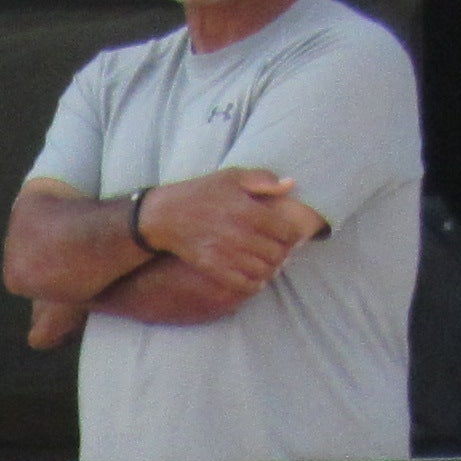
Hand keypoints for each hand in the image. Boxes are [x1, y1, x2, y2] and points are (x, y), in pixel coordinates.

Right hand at [138, 168, 314, 298]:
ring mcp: (227, 254)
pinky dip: (255, 284)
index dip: (294, 236)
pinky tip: (256, 278)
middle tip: (282, 251)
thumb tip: (290, 184)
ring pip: (264, 271)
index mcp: (250, 211)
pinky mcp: (214, 268)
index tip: (292, 236)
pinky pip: (243, 284)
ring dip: (271, 269)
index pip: (287, 231)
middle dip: (284, 253)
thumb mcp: (233, 176)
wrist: (166, 216)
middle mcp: (241, 234)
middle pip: (278, 253)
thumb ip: (264, 180)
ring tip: (271, 264)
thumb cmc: (202, 192)